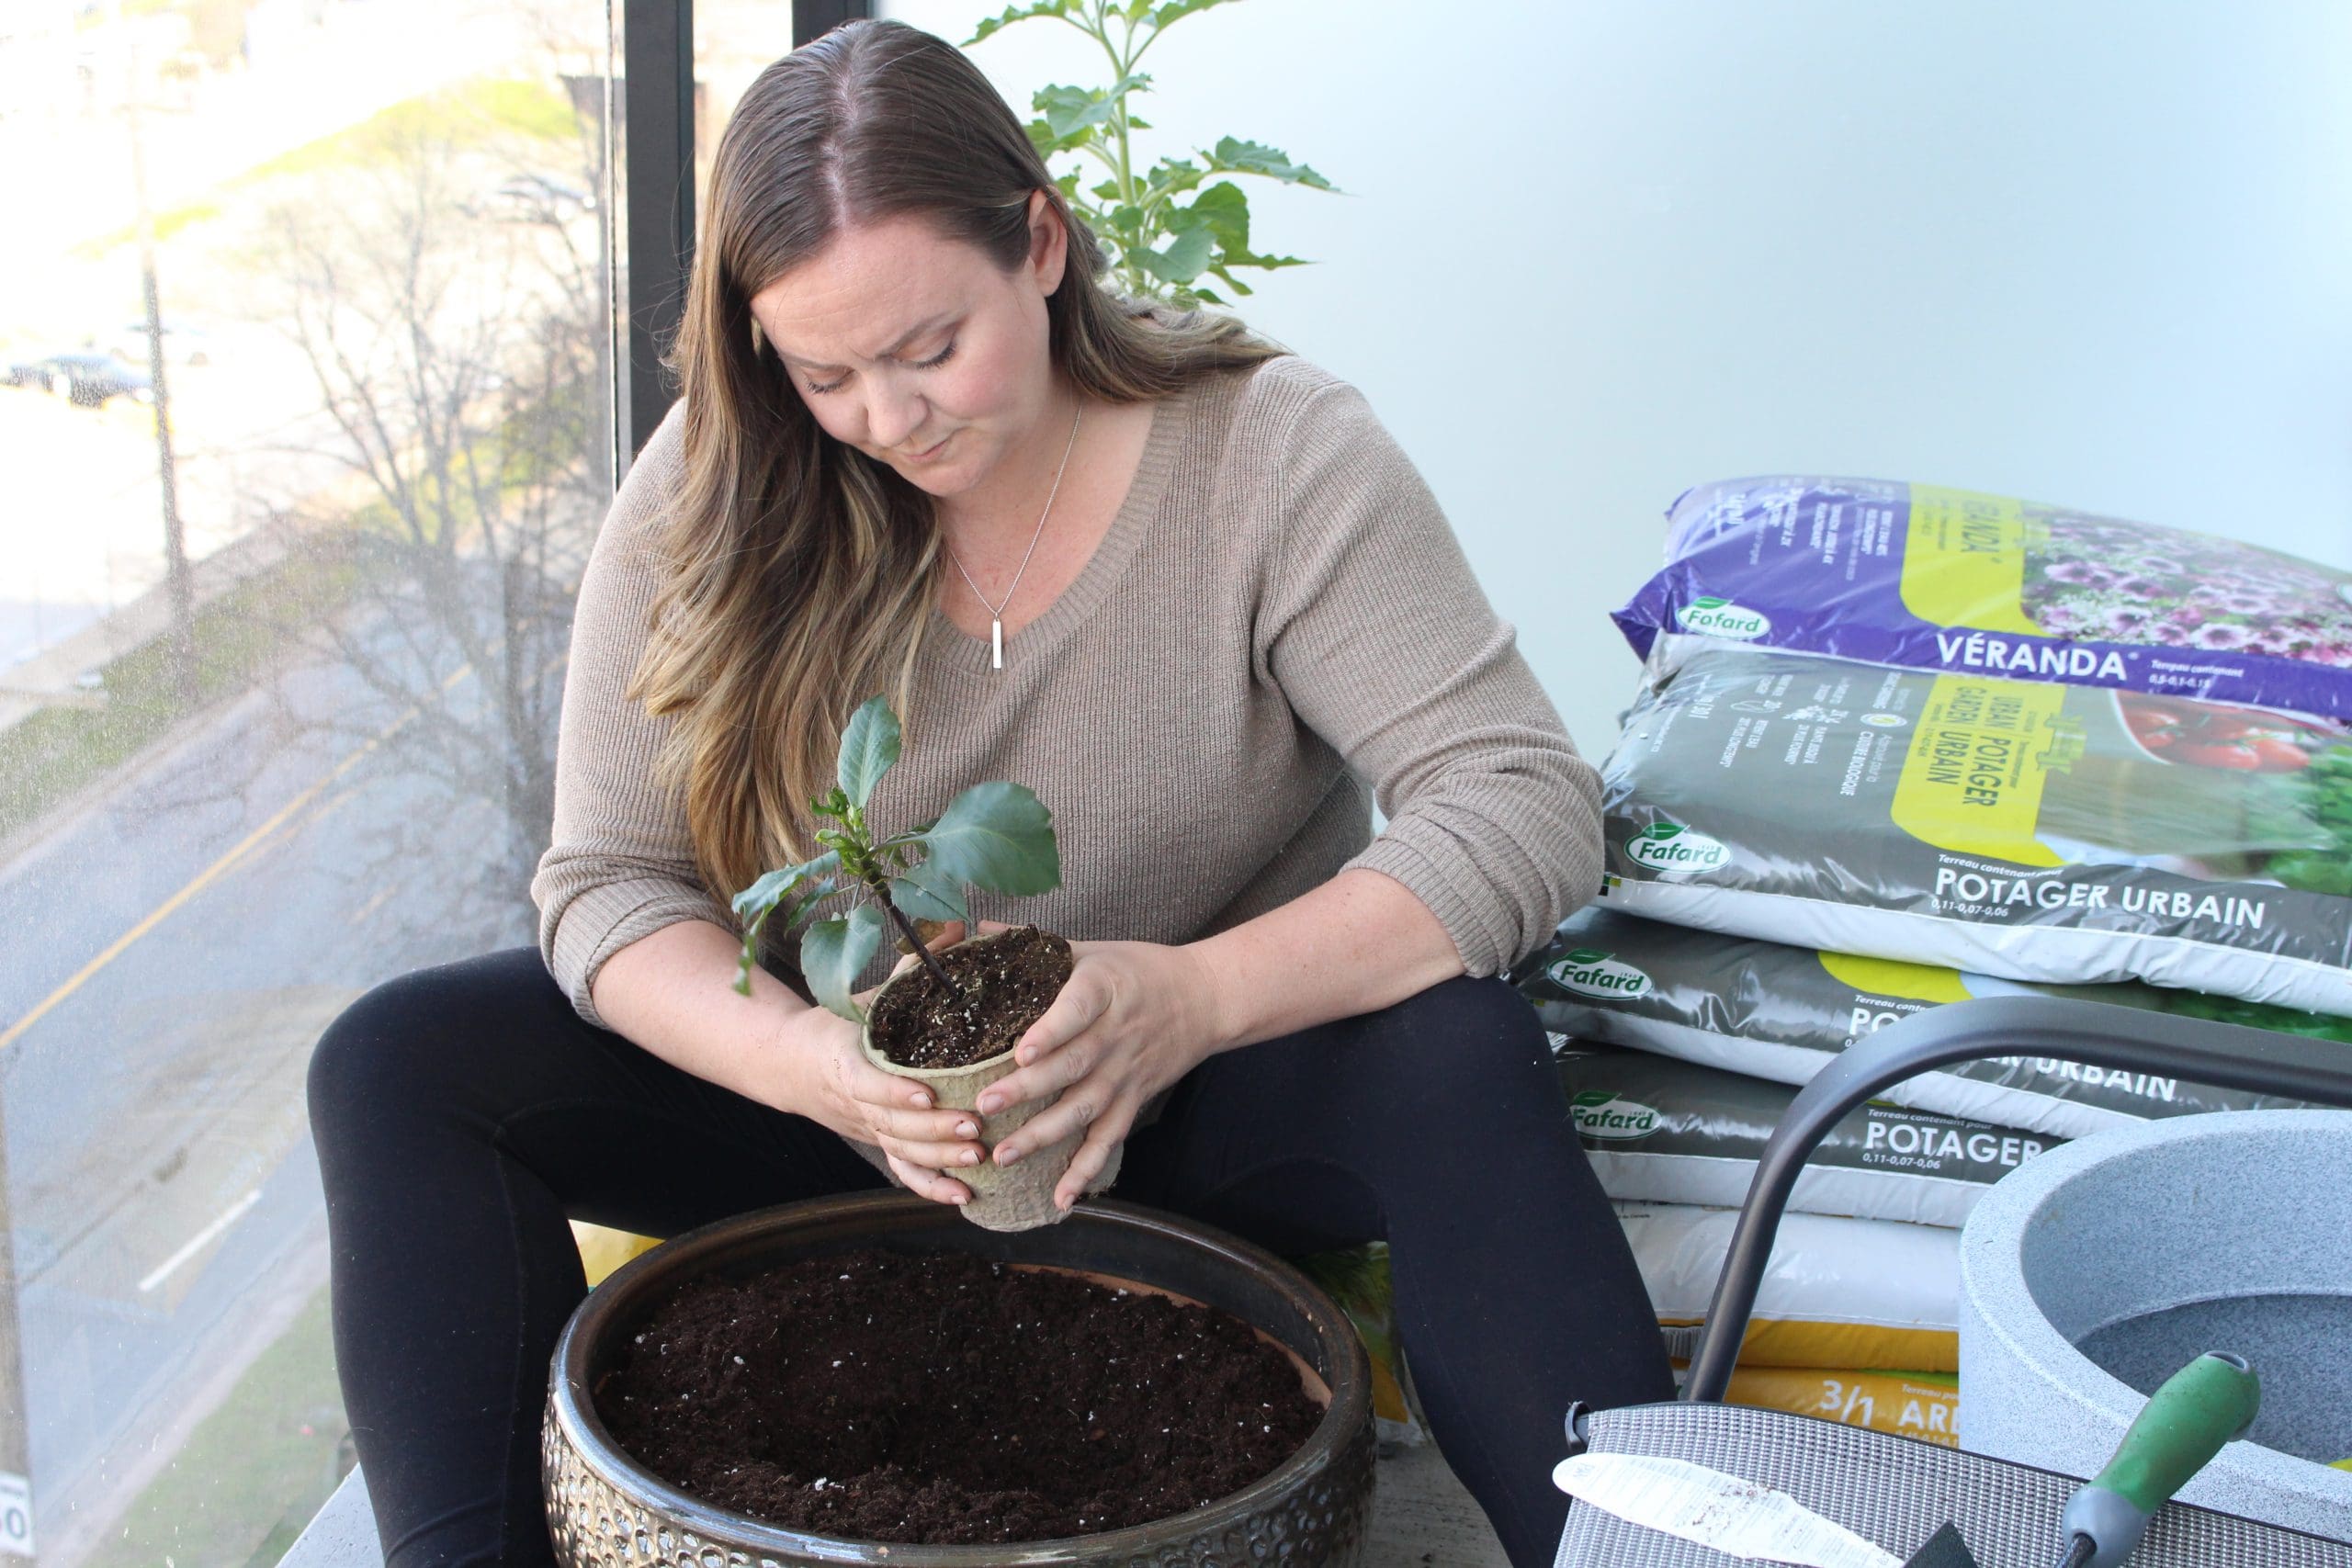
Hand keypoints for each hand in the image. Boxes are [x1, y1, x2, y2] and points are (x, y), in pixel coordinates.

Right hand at [770, 929, 989, 1204]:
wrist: (792, 1062)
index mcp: (845, 1060)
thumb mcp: (867, 993)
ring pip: (901, 1151)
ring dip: (939, 1158)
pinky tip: (963, 1197)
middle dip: (934, 1129)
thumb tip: (959, 927)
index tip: (929, 1094)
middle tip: (974, 1126)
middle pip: (893, 1125)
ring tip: (978, 1155)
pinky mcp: (880, 1142)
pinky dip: (930, 1188)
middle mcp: (854, 1102)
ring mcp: (867, 1127)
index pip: (869, 1083)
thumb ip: (911, 968)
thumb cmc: (840, 1022)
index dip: (896, 1092)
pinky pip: (903, 1172)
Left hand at [974, 938, 1225, 1210]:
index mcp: (1103, 989)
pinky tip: (1061, 1197)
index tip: (1020, 1050)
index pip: (1076, 1010)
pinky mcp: (1132, 1100)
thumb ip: (1034, 946)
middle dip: (1026, 1090)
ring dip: (1043, 1135)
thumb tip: (976, 932)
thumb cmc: (1140, 969)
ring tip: (1004, 1154)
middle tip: (985, 1106)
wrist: (1205, 999)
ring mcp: (1124, 1074)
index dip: (1050, 1031)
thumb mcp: (1092, 948)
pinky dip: (1086, 1170)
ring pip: (1083, 1110)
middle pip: (1070, 1067)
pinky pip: (1108, 1140)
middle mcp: (1114, 1036)